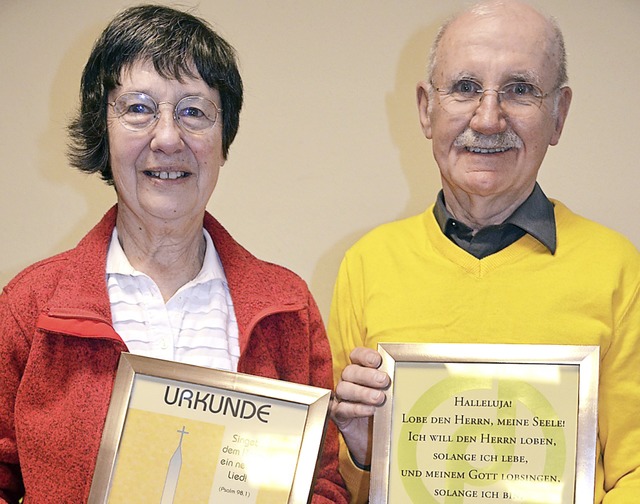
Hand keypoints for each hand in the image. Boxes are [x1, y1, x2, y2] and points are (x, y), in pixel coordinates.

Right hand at [331, 346, 389, 465]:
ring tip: (379, 399)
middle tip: (384, 381)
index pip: (356, 355)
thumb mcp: (391, 395)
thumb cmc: (385, 411)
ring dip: (362, 392)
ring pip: (344, 388)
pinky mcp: (339, 415)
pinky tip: (370, 410)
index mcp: (360, 371)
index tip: (378, 361)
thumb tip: (410, 373)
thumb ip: (394, 384)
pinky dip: (356, 408)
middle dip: (367, 375)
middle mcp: (349, 381)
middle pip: (350, 371)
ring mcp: (342, 398)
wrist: (377, 439)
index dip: (365, 356)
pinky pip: (342, 409)